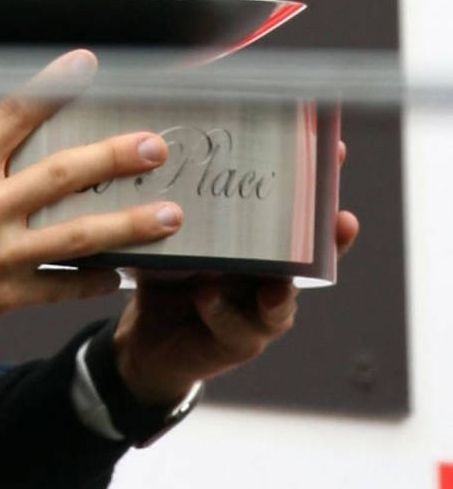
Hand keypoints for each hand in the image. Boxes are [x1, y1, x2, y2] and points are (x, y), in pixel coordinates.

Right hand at [0, 33, 184, 361]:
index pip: (14, 115)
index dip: (54, 86)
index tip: (87, 63)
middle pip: (63, 176)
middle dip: (114, 159)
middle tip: (156, 146)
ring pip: (76, 237)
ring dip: (127, 225)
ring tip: (171, 214)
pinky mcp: (1, 295)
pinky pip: (59, 288)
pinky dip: (92, 282)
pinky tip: (121, 272)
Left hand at [113, 142, 360, 405]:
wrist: (148, 339)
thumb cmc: (168, 277)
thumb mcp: (173, 235)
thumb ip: (178, 206)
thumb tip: (162, 146)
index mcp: (261, 245)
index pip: (299, 212)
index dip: (320, 185)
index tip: (336, 151)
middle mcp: (270, 277)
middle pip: (310, 258)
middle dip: (326, 239)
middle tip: (340, 219)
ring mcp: (258, 313)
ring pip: (283, 300)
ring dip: (282, 289)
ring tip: (278, 281)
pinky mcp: (236, 342)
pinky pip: (235, 327)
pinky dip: (221, 310)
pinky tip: (206, 293)